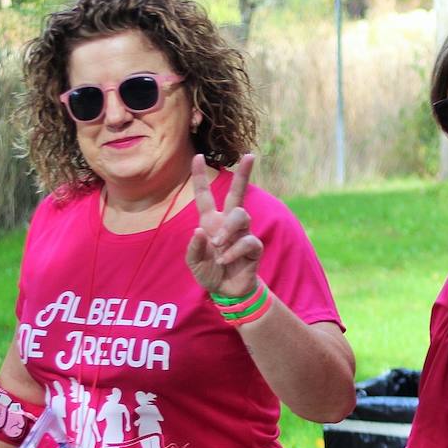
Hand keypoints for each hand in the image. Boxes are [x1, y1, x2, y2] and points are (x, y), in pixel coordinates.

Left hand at [186, 153, 261, 296]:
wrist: (227, 291)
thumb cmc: (209, 272)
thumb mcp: (194, 262)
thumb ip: (194, 248)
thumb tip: (200, 230)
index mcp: (210, 222)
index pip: (205, 196)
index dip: (200, 177)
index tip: (197, 156)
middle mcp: (228, 223)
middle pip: (237, 194)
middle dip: (244, 174)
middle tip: (251, 156)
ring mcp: (243, 233)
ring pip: (241, 215)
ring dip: (228, 230)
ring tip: (218, 245)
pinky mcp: (253, 247)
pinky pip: (247, 241)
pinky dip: (233, 251)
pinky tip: (224, 260)